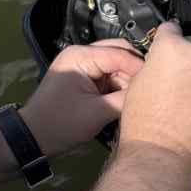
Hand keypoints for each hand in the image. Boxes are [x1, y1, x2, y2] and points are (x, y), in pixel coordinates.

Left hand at [19, 41, 143, 158]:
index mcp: (80, 56)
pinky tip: (128, 98)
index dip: (140, 68)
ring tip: (140, 95)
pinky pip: (109, 76)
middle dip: (135, 71)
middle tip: (151, 88)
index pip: (119, 54)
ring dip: (128, 79)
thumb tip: (147, 91)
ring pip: (116, 65)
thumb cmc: (60, 124)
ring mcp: (82, 66)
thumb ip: (125, 99)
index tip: (156, 83)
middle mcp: (81, 54)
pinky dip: (119, 86)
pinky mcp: (85, 78)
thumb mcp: (97, 113)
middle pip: (119, 53)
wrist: (34, 137)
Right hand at [117, 21, 190, 169]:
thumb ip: (155, 61)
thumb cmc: (145, 120)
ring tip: (184, 94)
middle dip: (183, 57)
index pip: (170, 28)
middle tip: (172, 77)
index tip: (164, 47)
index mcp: (171, 46)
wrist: (163, 148)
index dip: (165, 39)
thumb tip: (162, 60)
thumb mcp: (138, 79)